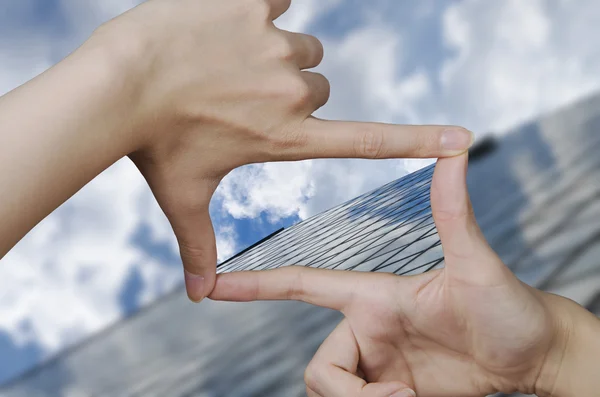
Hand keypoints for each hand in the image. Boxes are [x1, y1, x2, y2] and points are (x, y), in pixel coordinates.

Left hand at [88, 0, 473, 302]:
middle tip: (235, 97)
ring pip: (298, 46)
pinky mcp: (255, 2)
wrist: (116, 85)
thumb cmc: (152, 145)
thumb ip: (197, 246)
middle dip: (286, 91)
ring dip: (271, 53)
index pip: (368, 142)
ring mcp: (275, 45)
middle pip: (317, 85)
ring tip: (220, 65)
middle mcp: (293, 93)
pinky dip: (255, 7)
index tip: (460, 140)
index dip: (418, 141)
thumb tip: (198, 296)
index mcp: (287, 138)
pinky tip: (219, 24)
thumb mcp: (183, 197)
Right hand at [209, 153, 585, 396]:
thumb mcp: (477, 264)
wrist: (532, 359)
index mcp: (371, 296)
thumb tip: (456, 149)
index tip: (210, 285)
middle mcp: (364, 329)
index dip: (255, 284)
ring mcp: (374, 364)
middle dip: (351, 394)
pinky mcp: (384, 391)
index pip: (301, 285)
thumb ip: (453, 212)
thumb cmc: (509, 308)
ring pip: (331, 390)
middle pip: (318, 368)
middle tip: (402, 394)